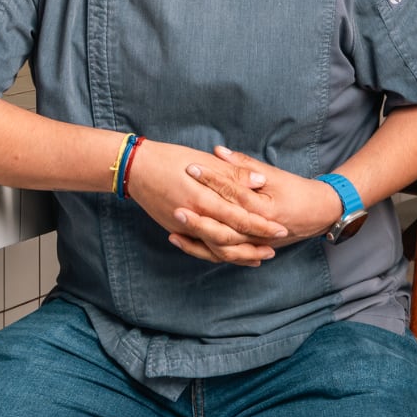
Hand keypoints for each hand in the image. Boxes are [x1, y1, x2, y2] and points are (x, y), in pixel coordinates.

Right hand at [123, 140, 291, 266]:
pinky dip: (216, 254)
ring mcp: (183, 227)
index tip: (280, 228)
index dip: (261, 225)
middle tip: (274, 248)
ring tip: (258, 257)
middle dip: (254, 245)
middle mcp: (194, 217)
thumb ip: (233, 173)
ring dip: (238, 254)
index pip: (240, 217)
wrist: (135, 168)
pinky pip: (200, 248)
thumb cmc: (171, 159)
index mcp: (204, 198)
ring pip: (215, 249)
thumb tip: (260, 181)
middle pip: (230, 239)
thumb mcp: (206, 161)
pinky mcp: (175, 229)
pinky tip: (229, 255)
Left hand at [182, 145, 342, 245]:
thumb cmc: (298, 191)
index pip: (234, 193)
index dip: (212, 179)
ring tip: (173, 228)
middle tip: (175, 204)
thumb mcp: (275, 175)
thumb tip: (217, 151)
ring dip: (197, 238)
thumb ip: (244, 165)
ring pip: (222, 246)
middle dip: (198, 216)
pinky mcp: (251, 249)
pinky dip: (203, 250)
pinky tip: (183, 242)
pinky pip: (223, 254)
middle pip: (224, 226)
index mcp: (267, 208)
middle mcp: (261, 230)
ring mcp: (256, 243)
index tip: (190, 167)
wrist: (320, 214)